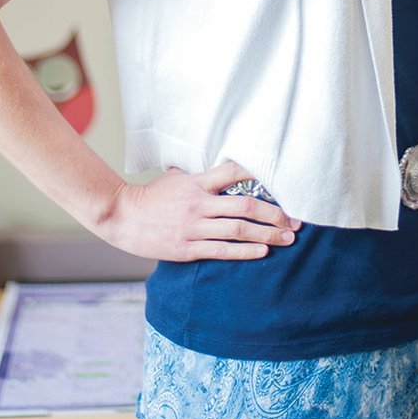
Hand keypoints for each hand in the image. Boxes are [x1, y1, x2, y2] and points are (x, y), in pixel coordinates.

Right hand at [110, 160, 300, 261]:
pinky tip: (262, 252)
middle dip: (275, 214)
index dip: (260, 175)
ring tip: (288, 239)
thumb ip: (197, 174)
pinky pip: (222, 251)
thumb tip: (215, 166)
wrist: (121, 216)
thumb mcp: (174, 177)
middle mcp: (199, 203)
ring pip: (239, 229)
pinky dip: (245, 252)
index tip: (282, 183)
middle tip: (296, 221)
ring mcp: (194, 226)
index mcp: (197, 182)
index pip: (234, 171)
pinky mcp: (187, 248)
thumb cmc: (150, 196)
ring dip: (268, 235)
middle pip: (246, 205)